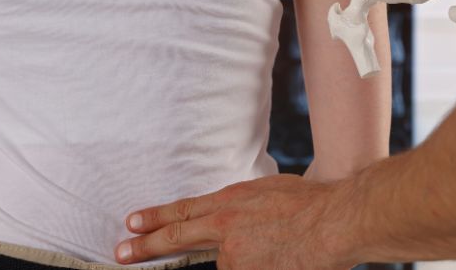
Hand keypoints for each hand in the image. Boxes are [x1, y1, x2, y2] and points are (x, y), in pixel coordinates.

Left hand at [114, 174, 356, 269]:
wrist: (334, 220)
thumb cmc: (311, 203)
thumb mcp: (268, 192)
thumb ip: (243, 206)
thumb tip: (231, 217)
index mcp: (230, 201)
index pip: (183, 210)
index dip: (156, 217)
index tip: (132, 222)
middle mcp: (225, 227)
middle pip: (177, 237)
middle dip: (145, 246)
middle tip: (120, 251)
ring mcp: (234, 254)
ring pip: (226, 264)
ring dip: (245, 261)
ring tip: (275, 249)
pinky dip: (257, 267)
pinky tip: (279, 259)